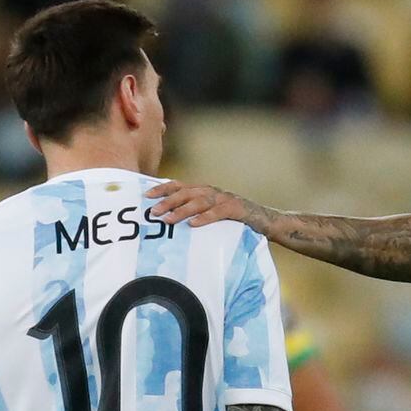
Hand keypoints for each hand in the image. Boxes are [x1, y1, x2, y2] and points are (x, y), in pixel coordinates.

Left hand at [146, 181, 260, 227]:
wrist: (264, 220)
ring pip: (199, 202)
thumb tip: (168, 220)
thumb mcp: (211, 213)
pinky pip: (218, 213)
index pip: (179, 185)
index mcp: (204, 191)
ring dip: (182, 210)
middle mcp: (212, 191)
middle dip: (168, 201)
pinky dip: (205, 218)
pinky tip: (193, 225)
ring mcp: (224, 199)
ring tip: (168, 220)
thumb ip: (194, 212)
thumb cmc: (234, 219)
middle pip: (186, 192)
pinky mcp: (236, 209)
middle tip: (153, 211)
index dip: (163, 188)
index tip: (146, 195)